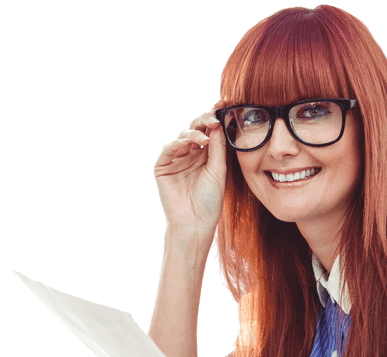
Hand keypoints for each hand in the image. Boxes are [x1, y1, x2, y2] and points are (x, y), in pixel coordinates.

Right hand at [153, 100, 226, 243]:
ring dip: (193, 133)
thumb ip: (217, 147)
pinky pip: (168, 149)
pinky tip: (188, 143)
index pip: (210, 131)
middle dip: (204, 120)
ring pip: (182, 137)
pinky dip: (177, 143)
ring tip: (204, 138)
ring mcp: (176, 160)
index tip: (224, 103)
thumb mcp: (218, 171)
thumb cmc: (209, 201)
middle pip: (196, 129)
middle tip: (214, 118)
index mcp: (206, 155)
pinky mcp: (162, 167)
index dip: (215, 116)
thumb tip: (218, 122)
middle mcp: (191, 154)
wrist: (195, 223)